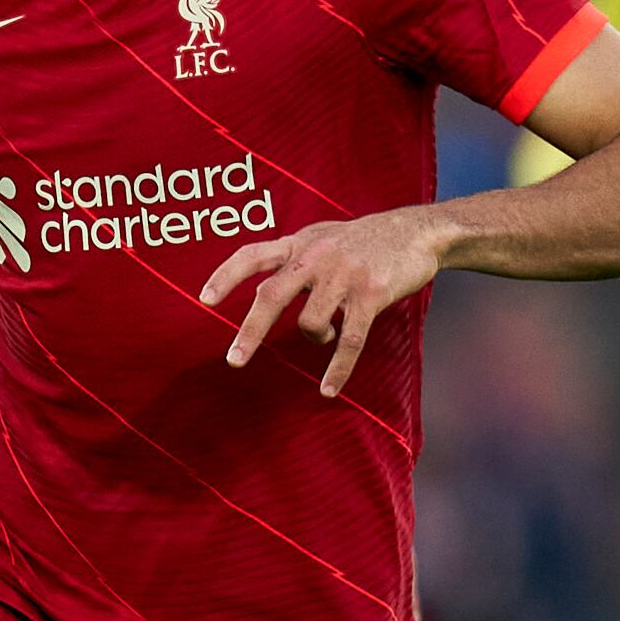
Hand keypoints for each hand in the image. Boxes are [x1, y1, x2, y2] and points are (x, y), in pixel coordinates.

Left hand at [197, 209, 449, 398]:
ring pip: (310, 323)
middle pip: (271, 295)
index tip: (204, 300)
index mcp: (299, 243)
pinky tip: (328, 389)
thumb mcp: (322, 237)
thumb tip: (257, 290)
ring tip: (327, 335)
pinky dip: (337, 370)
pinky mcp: (371, 294)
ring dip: (315, 339)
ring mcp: (344, 275)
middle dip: (251, 331)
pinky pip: (349, 341)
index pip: (252, 255)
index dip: (226, 276)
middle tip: (235, 360)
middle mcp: (316, 256)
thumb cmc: (363, 239)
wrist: (415, 231)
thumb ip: (291, 259)